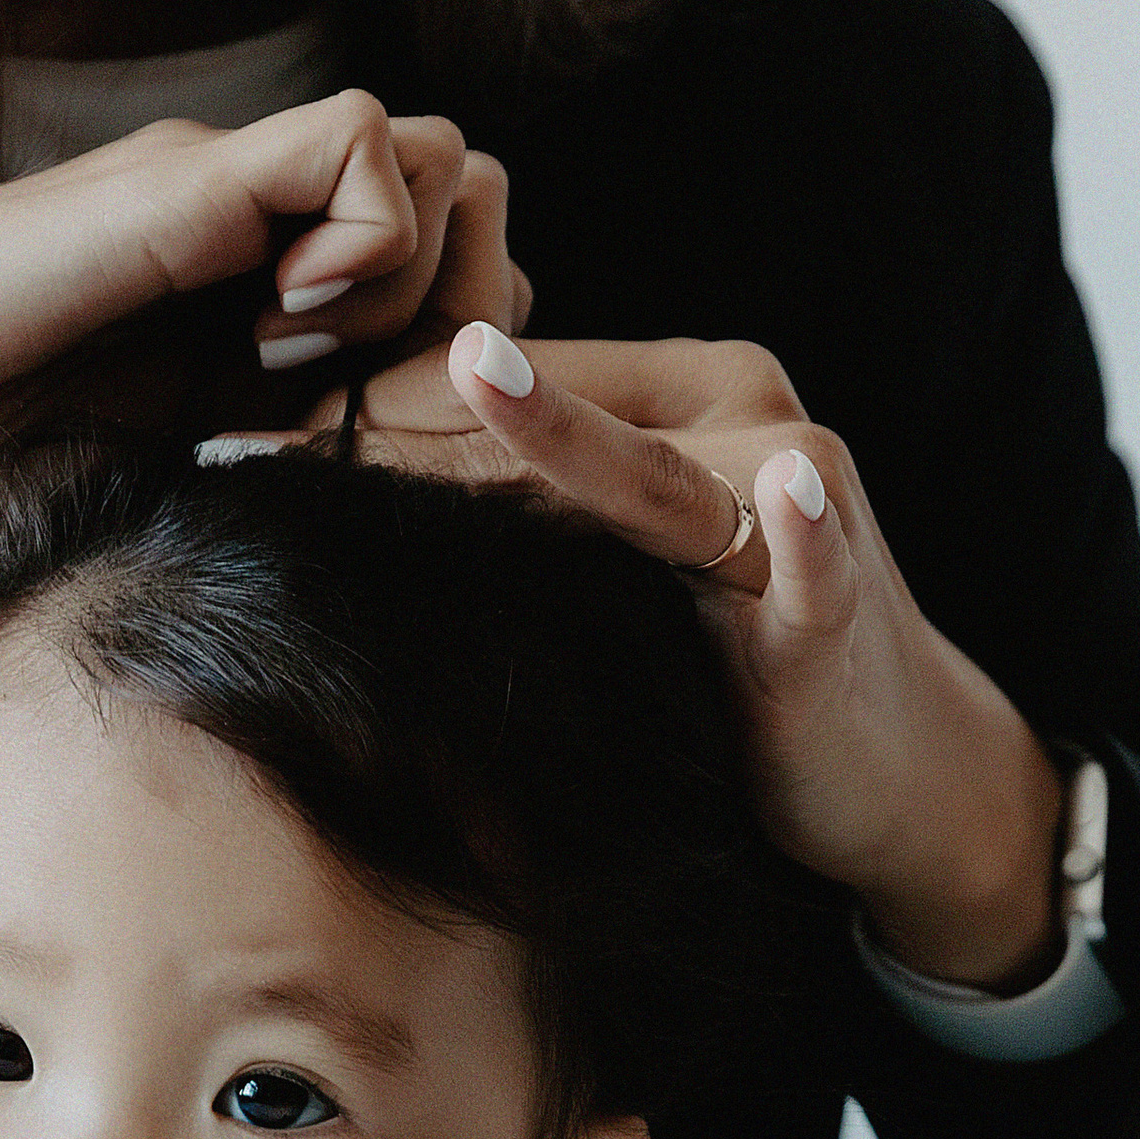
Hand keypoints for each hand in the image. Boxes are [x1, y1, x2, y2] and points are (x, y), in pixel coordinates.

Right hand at [0, 90, 527, 619]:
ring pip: (435, 153)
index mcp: (246, 278)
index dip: (442, 345)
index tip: (363, 428)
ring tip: (309, 353)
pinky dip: (367, 237)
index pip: (434, 262)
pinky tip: (284, 317)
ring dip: (412, 273)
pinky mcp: (188, 178)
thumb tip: (366, 503)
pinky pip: (363, 142)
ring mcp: (224, 181)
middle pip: (462, 191)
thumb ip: (256, 446)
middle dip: (458, 303)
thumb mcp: (159, 466)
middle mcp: (250, 208)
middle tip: (364, 390)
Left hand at [263, 322, 1065, 991]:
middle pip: (555, 416)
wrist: (896, 768)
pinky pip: (810, 564)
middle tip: (273, 432)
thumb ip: (515, 529)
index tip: (243, 427)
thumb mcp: (612, 583)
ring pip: (656, 473)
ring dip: (566, 437)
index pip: (500, 382)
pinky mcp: (838, 605)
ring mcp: (796, 508)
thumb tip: (337, 521)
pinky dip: (798, 532)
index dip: (372, 400)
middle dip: (414, 422)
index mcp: (675, 394)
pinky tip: (784, 490)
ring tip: (479, 370)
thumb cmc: (733, 667)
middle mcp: (737, 420)